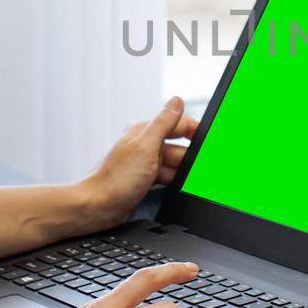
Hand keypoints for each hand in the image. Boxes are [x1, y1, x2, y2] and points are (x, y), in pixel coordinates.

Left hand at [78, 96, 199, 228]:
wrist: (96, 208)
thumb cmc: (116, 179)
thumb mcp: (146, 147)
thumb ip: (164, 123)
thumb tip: (177, 100)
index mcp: (145, 131)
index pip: (178, 124)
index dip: (196, 131)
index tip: (211, 141)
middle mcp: (145, 145)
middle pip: (179, 146)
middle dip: (190, 158)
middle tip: (201, 171)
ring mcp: (145, 163)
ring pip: (174, 164)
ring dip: (182, 172)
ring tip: (190, 183)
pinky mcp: (143, 179)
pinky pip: (167, 177)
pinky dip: (174, 181)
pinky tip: (179, 188)